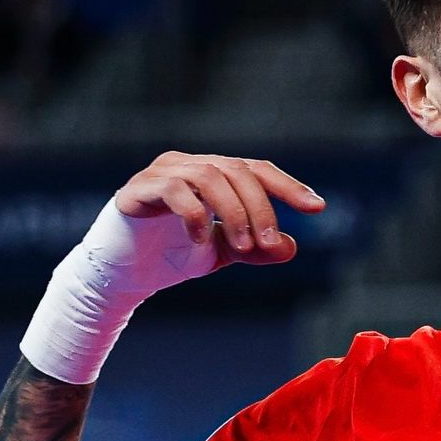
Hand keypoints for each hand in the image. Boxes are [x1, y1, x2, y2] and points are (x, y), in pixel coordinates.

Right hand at [114, 152, 325, 267]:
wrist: (124, 276)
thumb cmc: (173, 255)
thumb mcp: (224, 252)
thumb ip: (256, 248)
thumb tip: (291, 246)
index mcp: (212, 173)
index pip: (256, 170)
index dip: (288, 186)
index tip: (317, 208)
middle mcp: (187, 164)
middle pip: (237, 171)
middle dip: (261, 207)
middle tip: (269, 242)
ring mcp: (160, 174)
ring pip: (209, 175)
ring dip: (234, 212)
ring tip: (242, 245)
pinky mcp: (135, 191)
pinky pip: (173, 190)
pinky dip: (196, 214)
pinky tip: (200, 240)